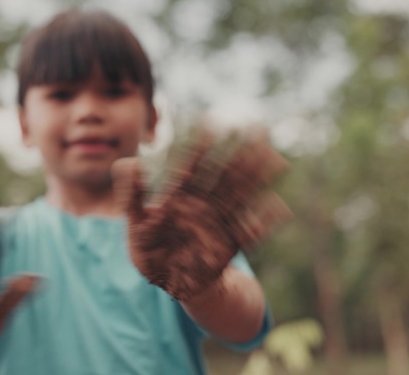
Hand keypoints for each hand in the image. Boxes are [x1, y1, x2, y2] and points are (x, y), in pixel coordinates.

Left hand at [113, 128, 290, 300]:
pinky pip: (249, 232)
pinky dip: (264, 221)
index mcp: (180, 195)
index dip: (199, 146)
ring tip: (277, 160)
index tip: (209, 123)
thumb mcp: (134, 223)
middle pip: (224, 174)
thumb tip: (129, 162)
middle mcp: (203, 205)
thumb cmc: (149, 251)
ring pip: (241, 196)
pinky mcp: (230, 245)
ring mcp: (218, 223)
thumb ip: (130, 194)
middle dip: (241, 153)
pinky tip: (280, 207)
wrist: (169, 284)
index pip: (191, 166)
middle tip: (259, 128)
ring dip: (259, 179)